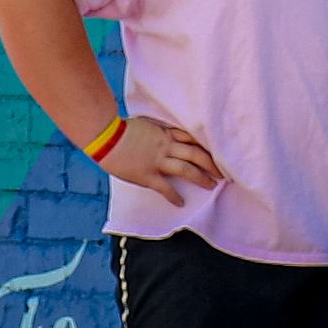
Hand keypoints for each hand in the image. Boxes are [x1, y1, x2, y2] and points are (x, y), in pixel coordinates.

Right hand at [103, 116, 220, 201]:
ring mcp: (158, 161)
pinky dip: (174, 196)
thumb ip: (156, 131)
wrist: (104, 136)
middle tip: (222, 173)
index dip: (206, 147)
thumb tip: (160, 135)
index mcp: (165, 133)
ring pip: (187, 169)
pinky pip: (165, 188)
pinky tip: (181, 203)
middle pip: (196, 154)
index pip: (192, 139)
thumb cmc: (119, 129)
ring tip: (212, 186)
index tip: (217, 153)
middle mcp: (166, 146)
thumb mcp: (144, 124)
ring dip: (201, 178)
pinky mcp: (147, 175)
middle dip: (211, 164)